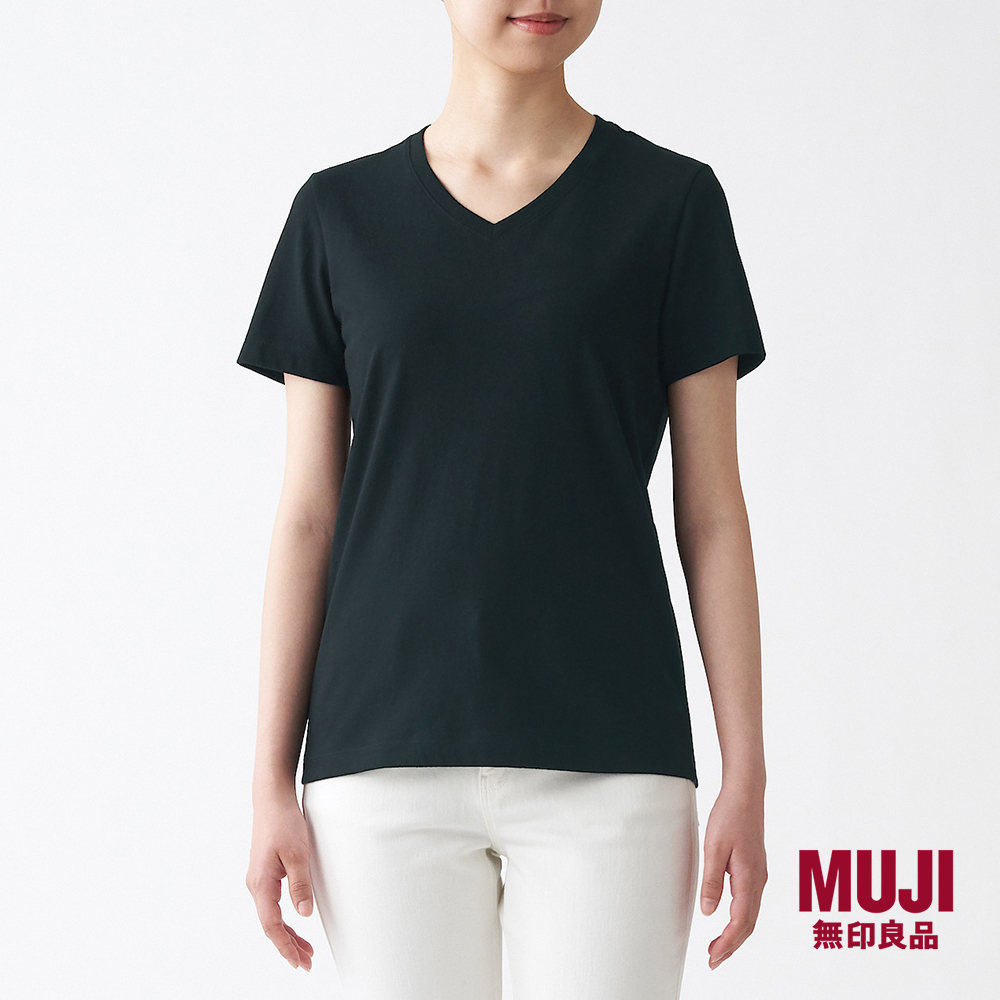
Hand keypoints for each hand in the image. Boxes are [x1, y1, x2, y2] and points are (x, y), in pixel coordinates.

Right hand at [245, 794, 316, 969]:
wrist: (271, 799)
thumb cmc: (283, 822)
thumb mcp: (297, 854)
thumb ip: (300, 885)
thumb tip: (303, 914)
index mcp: (261, 883)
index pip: (272, 925)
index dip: (285, 946)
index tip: (298, 961)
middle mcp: (255, 885)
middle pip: (271, 925)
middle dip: (288, 946)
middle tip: (306, 962)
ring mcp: (259, 879)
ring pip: (271, 915)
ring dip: (288, 933)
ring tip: (305, 949)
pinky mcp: (265, 872)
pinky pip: (272, 904)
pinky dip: (284, 918)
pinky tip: (296, 922)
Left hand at [699, 783, 766, 969]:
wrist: (746, 793)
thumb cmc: (729, 816)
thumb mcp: (714, 848)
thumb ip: (712, 881)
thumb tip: (708, 912)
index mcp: (749, 878)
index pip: (740, 922)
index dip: (727, 944)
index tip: (713, 958)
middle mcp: (759, 880)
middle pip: (748, 924)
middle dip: (732, 946)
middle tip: (713, 961)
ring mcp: (759, 874)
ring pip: (751, 914)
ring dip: (736, 934)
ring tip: (718, 947)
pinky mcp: (755, 868)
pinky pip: (750, 902)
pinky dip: (741, 918)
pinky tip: (729, 920)